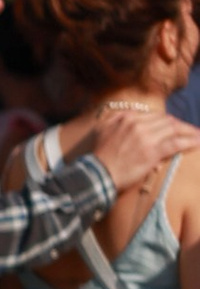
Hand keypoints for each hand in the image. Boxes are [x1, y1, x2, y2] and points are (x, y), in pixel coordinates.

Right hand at [82, 97, 199, 183]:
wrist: (98, 173)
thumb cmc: (99, 155)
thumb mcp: (103, 129)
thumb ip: (116, 119)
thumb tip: (129, 115)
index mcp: (127, 117)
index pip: (154, 115)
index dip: (167, 121)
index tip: (175, 126)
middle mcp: (138, 124)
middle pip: (166, 120)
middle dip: (181, 125)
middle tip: (191, 130)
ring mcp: (146, 137)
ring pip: (173, 129)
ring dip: (189, 131)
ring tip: (198, 135)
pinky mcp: (152, 152)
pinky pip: (175, 144)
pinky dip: (189, 142)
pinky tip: (197, 142)